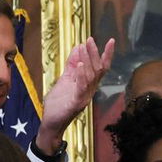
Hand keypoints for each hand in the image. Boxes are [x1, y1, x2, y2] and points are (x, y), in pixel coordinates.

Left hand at [37, 36, 114, 156]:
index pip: (101, 67)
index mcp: (89, 84)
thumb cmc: (58, 103)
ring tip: (84, 47)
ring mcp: (84, 97)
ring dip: (88, 60)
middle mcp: (90, 90)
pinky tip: (79, 64)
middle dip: (95, 53)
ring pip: (91, 76)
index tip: (111, 40)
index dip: (107, 54)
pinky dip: (81, 75)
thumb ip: (71, 65)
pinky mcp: (76, 103)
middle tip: (90, 39)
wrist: (51, 122)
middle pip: (98, 70)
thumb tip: (78, 47)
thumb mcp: (65, 79)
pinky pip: (81, 87)